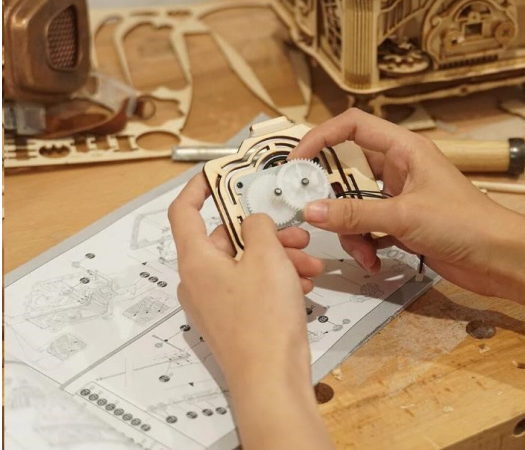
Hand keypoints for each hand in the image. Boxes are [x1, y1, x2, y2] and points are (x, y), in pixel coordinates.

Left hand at [168, 174, 332, 449]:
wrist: (271, 381)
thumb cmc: (264, 315)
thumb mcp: (267, 257)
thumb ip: (258, 226)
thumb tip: (252, 221)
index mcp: (195, 260)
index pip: (182, 212)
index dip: (197, 188)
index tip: (217, 175)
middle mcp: (198, 279)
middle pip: (227, 240)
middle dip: (267, 233)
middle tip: (298, 233)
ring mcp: (214, 302)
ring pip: (245, 264)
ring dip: (279, 258)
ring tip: (311, 266)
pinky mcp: (231, 319)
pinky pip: (250, 287)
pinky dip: (275, 280)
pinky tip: (304, 285)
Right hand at [289, 109, 524, 309]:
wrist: (501, 260)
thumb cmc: (467, 224)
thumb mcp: (404, 215)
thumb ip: (355, 213)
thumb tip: (312, 210)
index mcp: (402, 149)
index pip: (351, 127)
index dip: (321, 137)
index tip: (297, 160)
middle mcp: (397, 168)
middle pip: (347, 170)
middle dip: (331, 195)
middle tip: (312, 210)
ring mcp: (397, 196)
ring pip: (353, 204)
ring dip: (350, 229)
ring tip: (362, 251)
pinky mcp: (400, 222)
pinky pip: (366, 226)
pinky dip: (364, 243)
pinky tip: (375, 259)